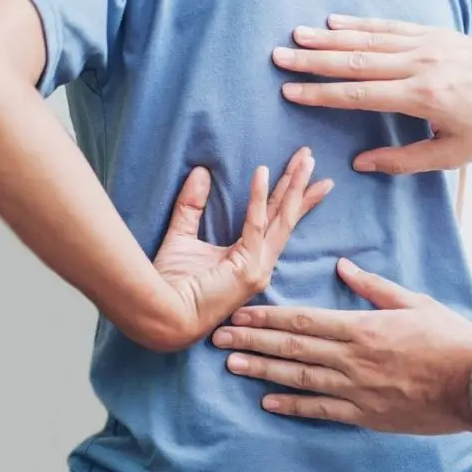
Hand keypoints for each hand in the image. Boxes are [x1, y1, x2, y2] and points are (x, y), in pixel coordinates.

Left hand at [153, 147, 332, 346]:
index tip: (304, 174)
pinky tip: (262, 171)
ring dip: (293, 185)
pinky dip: (259, 196)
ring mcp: (258, 268)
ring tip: (305, 159)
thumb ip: (192, 206)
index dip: (290, 197)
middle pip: (287, 217)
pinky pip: (256, 224)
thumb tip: (201, 172)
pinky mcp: (248, 267)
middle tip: (310, 156)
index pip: (276, 222)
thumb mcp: (182, 236)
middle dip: (300, 185)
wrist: (161, 315)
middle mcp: (261, 264)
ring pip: (282, 218)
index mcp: (250, 260)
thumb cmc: (168, 285)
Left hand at [212, 258, 471, 434]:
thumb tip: (343, 266)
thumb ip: (374, 286)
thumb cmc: (449, 338)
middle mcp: (353, 358)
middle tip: (219, 338)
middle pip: (293, 349)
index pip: (304, 321)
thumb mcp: (414, 302)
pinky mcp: (366, 414)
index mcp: (363, 327)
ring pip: (300, 379)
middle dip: (253, 342)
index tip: (241, 313)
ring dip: (263, 372)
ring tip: (232, 366)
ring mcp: (357, 389)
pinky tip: (268, 402)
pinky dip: (294, 406)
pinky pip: (322, 410)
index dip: (269, 318)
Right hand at [273, 15, 471, 173]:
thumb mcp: (453, 155)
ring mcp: (427, 45)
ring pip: (369, 39)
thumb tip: (361, 163)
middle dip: (314, 61)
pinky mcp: (433, 33)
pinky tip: (335, 22)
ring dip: (329, 38)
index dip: (323, 95)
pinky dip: (360, 25)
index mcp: (423, 98)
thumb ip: (405, 160)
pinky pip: (390, 27)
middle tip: (279, 58)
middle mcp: (421, 66)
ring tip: (296, 37)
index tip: (291, 93)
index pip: (361, 95)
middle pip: (356, 61)